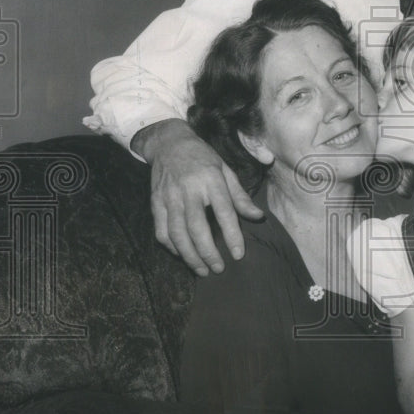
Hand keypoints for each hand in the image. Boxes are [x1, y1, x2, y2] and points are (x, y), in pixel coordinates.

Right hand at [135, 119, 262, 274]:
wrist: (169, 143)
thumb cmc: (203, 158)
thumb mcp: (226, 170)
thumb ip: (240, 196)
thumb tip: (258, 217)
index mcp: (211, 180)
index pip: (224, 212)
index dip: (232, 235)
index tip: (238, 254)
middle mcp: (189, 190)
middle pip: (197, 227)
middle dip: (208, 252)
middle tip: (219, 269)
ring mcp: (169, 197)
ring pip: (177, 233)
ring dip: (189, 256)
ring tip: (202, 270)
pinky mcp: (155, 203)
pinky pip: (161, 231)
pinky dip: (171, 247)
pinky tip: (183, 255)